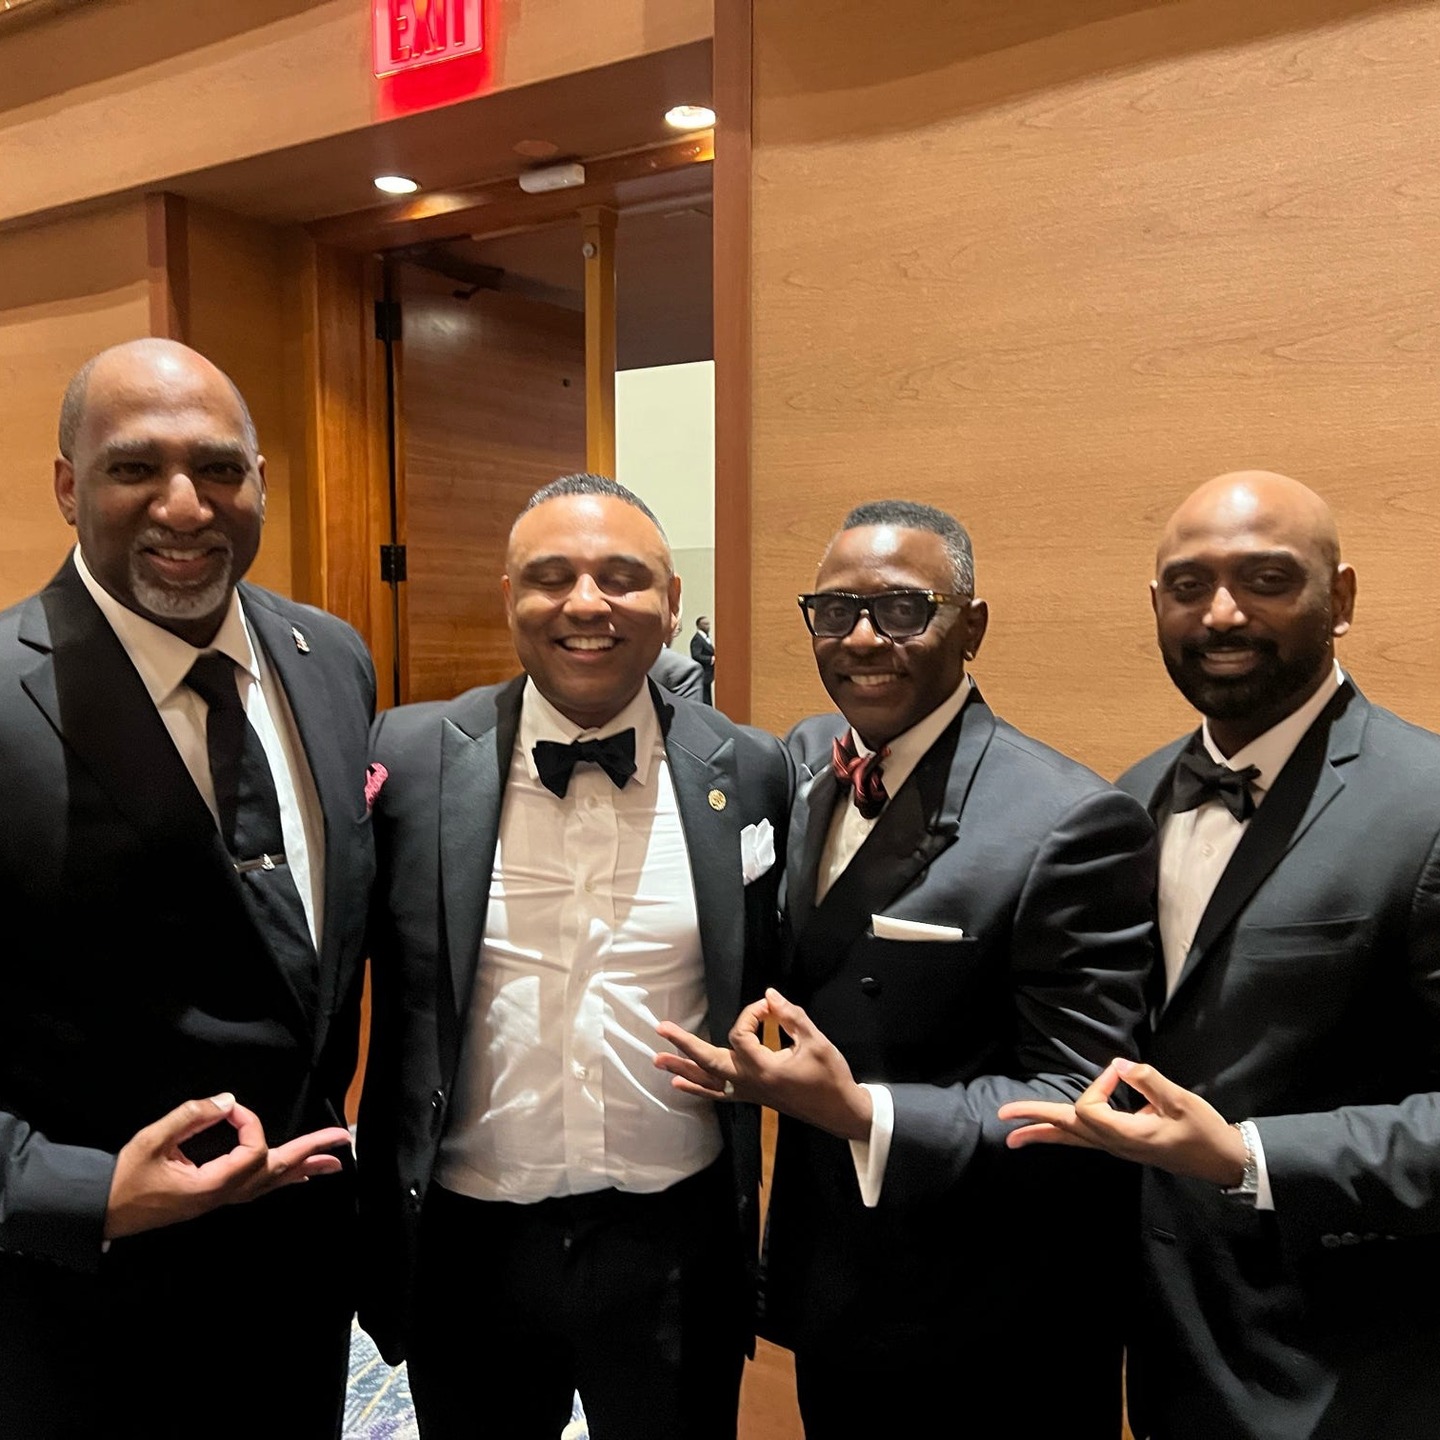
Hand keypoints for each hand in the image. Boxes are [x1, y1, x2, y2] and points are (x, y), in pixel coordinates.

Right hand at [104, 1093, 351, 1240]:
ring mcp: (221, 1200)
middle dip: (310, 1151)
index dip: (249, 1123)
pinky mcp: (215, 1198)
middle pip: (276, 1172)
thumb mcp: (152, 1140)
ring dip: (303, 1168)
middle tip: (343, 1138)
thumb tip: (228, 1100)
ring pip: (270, 1184)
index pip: (253, 1151)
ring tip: (334, 1160)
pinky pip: (257, 1189)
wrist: (103, 1210)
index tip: (228, 1108)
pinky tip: (297, 1177)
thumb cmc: (124, 1177)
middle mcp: (224, 1196)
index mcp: (212, 1186)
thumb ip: (191, 1115)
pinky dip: (281, 1179)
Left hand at [656, 987, 873, 1141]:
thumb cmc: (829, 1077)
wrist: (839, 1110)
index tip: (770, 1006)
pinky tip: (679, 1084)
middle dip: (684, 1044)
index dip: (753, 1013)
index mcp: (763, 1069)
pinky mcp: (751, 1096)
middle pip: (708, 1060)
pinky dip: (697, 1087)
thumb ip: (791, 1017)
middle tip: (661, 1028)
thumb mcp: (816, 1042)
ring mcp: (747, 1092)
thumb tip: (769, 995)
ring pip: (708, 1079)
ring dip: (682, 1067)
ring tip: (657, 1060)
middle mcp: (749, 1082)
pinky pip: (717, 1093)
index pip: (742, 1034)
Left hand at [997, 1058, 1248, 1185]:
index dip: (1097, 1086)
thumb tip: (1118, 1065)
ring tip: (1013, 1134)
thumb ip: (1149, 1080)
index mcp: (1127, 1136)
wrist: (1221, 1161)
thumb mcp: (1182, 1102)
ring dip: (1043, 1132)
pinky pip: (1085, 1139)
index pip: (1089, 1110)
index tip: (1118, 1072)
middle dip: (1034, 1121)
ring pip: (1073, 1139)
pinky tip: (1053, 1131)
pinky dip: (1064, 1132)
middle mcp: (1115, 1145)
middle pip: (1067, 1131)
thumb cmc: (1203, 1132)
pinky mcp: (1122, 1145)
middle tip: (1002, 1117)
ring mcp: (1117, 1148)